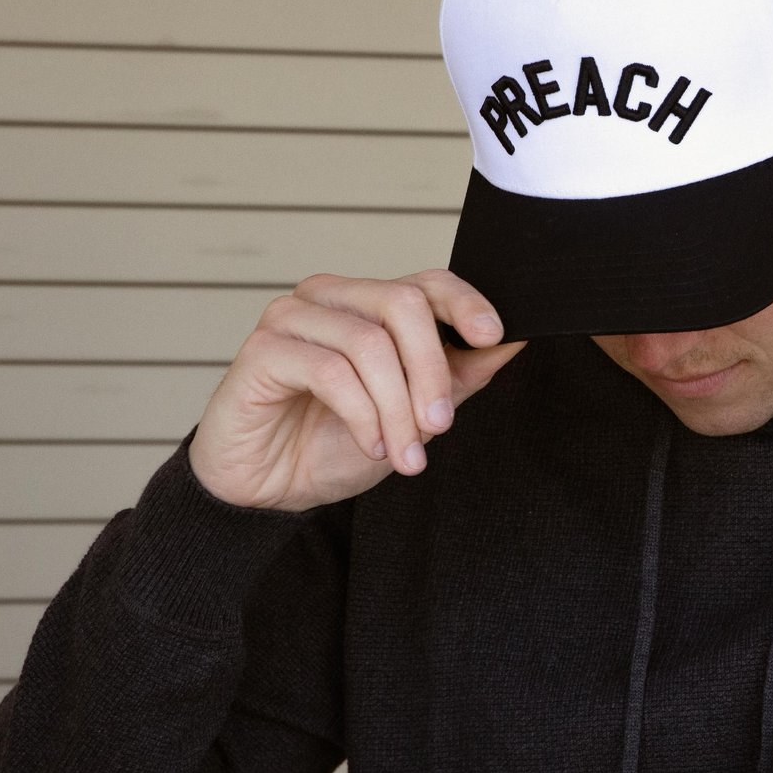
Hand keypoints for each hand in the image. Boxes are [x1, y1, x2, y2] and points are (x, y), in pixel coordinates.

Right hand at [189, 270, 526, 511]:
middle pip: (403, 304)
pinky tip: (369, 445)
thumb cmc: (331, 444)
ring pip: (370, 343)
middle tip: (439, 427)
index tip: (493, 336)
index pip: (425, 282)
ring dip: (396, 408)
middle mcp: (330, 299)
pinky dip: (361, 415)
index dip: (464, 303)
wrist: (268, 489)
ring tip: (404, 453)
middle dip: (431, 372)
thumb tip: (510, 342)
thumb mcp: (412, 415)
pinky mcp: (263, 349)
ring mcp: (292, 318)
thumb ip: (457, 376)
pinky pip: (330, 371)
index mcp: (367, 305)